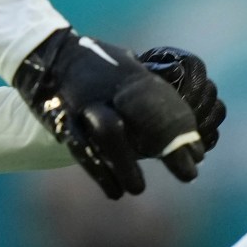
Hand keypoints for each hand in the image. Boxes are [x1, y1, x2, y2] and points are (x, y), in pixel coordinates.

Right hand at [12, 28, 209, 197]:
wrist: (47, 55)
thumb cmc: (97, 66)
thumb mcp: (128, 68)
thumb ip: (153, 89)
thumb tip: (195, 107)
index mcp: (132, 76)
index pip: (164, 103)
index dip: (183, 130)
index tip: (199, 156)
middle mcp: (110, 89)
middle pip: (143, 116)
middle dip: (167, 146)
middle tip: (188, 176)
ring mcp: (85, 102)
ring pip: (109, 133)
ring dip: (125, 164)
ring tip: (138, 189)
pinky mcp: (62, 118)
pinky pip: (80, 147)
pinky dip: (99, 171)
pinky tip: (114, 191)